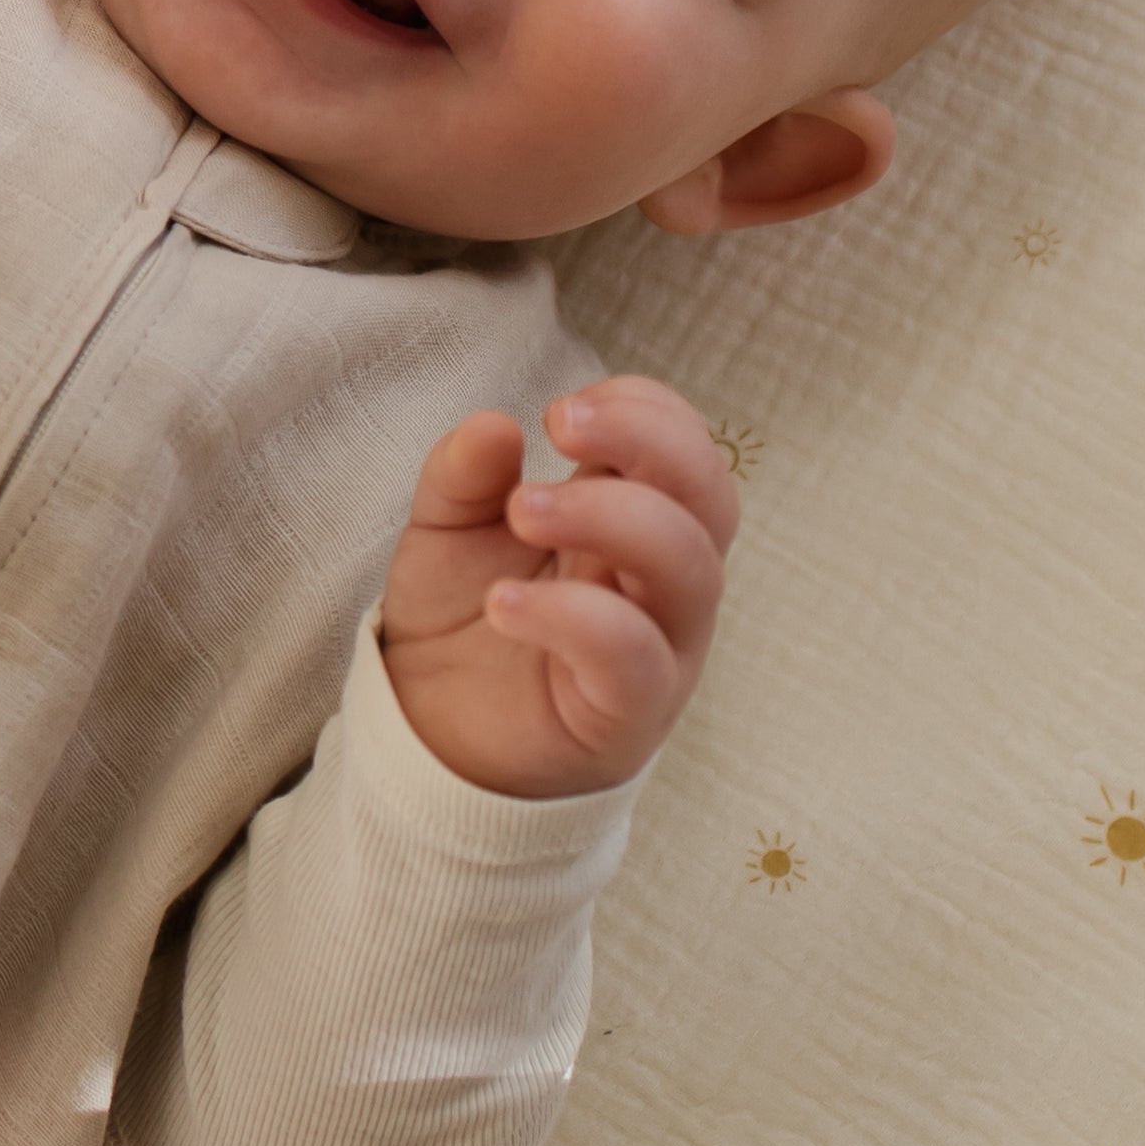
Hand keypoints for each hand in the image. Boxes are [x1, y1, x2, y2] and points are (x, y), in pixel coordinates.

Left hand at [377, 375, 736, 799]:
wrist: (433, 736)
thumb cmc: (463, 622)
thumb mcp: (445, 533)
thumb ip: (464, 477)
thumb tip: (494, 424)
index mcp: (633, 520)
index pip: (686, 448)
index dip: (646, 410)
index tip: (563, 409)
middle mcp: (663, 579)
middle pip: (711, 497)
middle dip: (649, 441)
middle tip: (561, 424)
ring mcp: (660, 646)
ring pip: (690, 569)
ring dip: (610, 516)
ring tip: (522, 512)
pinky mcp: (631, 712)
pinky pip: (635, 656)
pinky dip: (574, 617)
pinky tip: (506, 603)